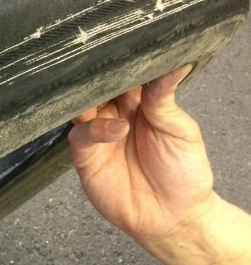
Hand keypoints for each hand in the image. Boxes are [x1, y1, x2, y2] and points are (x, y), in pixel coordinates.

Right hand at [67, 65, 217, 248]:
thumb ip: (164, 99)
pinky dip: (94, 129)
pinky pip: (80, 135)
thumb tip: (175, 63)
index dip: (120, 62)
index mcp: (140, 103)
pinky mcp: (86, 156)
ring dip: (87, 99)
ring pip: (81, 107)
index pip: (123, 75)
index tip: (118, 46)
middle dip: (95, 76)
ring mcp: (98, 135)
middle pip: (96, 88)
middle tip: (98, 63)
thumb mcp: (181, 130)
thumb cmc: (184, 173)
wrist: (173, 218)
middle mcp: (115, 115)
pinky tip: (115, 130)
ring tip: (103, 96)